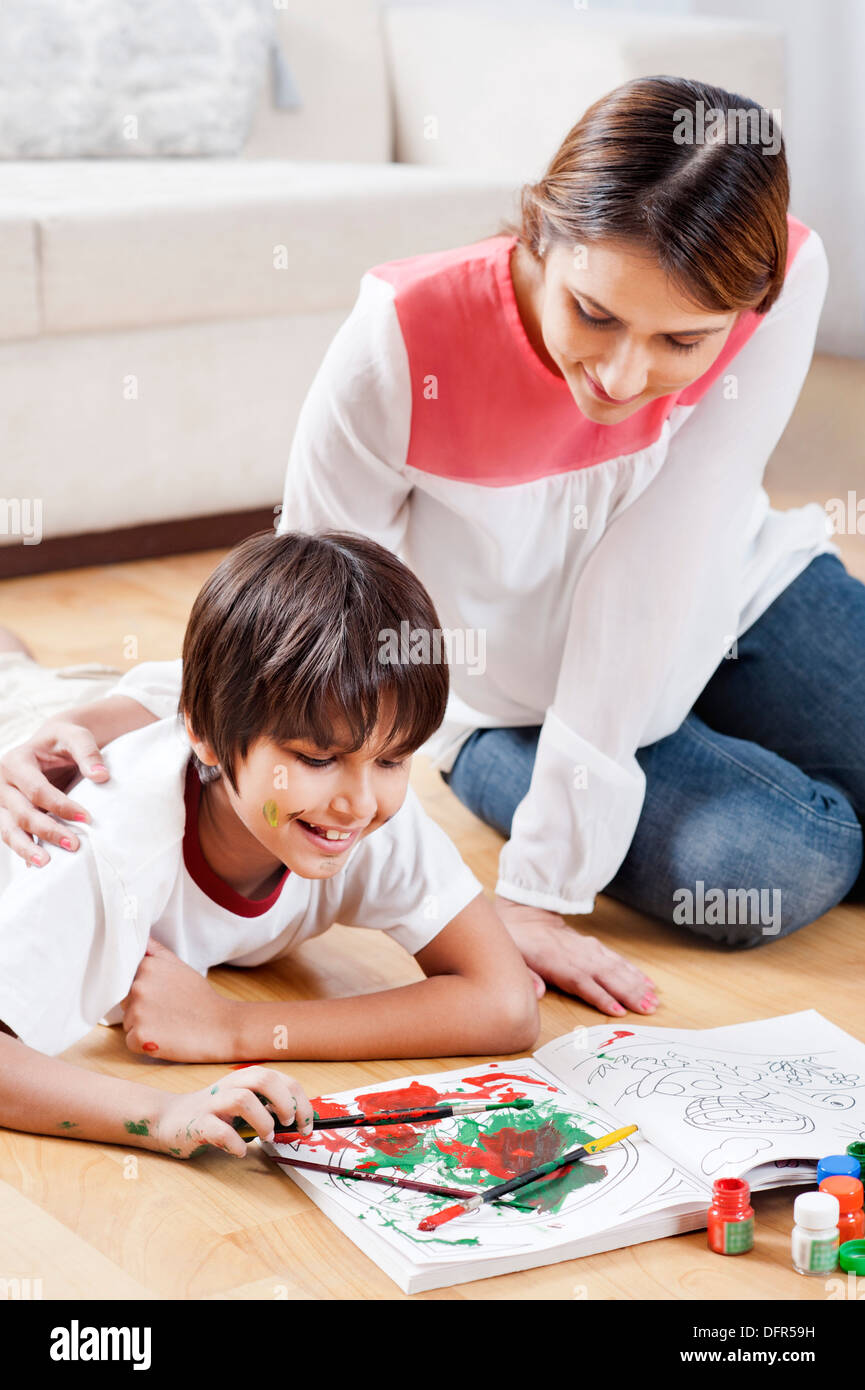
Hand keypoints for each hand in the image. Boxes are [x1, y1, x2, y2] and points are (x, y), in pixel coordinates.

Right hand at [0, 718, 108, 864]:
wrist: (51, 744)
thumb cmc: (64, 740)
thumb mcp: (76, 736)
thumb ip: (88, 753)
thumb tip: (101, 776)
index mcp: (16, 761)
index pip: (37, 790)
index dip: (61, 806)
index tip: (87, 820)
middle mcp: (3, 783)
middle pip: (22, 812)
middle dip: (47, 830)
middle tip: (73, 845)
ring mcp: (2, 802)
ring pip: (8, 829)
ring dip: (26, 848)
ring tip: (45, 863)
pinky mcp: (7, 815)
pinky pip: (12, 835)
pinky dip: (24, 850)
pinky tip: (36, 865)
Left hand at [122, 937, 239, 1062]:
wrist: (223, 1025)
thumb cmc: (201, 997)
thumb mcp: (179, 966)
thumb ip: (155, 951)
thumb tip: (139, 936)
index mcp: (146, 966)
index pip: (127, 983)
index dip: (146, 993)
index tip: (164, 997)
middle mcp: (138, 986)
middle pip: (125, 1004)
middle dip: (142, 1010)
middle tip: (169, 1012)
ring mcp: (137, 1011)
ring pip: (127, 1024)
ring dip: (144, 1027)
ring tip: (169, 1025)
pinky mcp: (140, 1035)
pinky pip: (131, 1042)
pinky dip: (145, 1045)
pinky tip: (165, 1038)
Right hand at [152, 1065, 314, 1158]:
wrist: (170, 1119)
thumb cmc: (215, 1115)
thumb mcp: (245, 1106)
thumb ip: (267, 1108)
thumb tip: (300, 1121)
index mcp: (246, 1080)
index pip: (282, 1080)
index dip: (300, 1101)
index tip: (307, 1125)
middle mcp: (230, 1085)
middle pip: (264, 1079)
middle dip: (285, 1102)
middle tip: (288, 1124)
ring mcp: (213, 1103)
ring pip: (243, 1099)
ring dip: (262, 1120)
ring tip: (266, 1137)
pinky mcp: (197, 1124)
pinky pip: (219, 1130)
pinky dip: (235, 1143)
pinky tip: (240, 1151)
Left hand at [494, 894, 657, 1014]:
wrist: (524, 914)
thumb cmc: (518, 940)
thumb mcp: (513, 957)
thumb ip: (526, 976)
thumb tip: (536, 993)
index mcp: (559, 964)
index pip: (585, 984)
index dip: (602, 998)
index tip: (619, 1011)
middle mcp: (579, 957)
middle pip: (608, 977)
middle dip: (630, 993)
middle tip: (650, 1009)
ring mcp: (589, 951)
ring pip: (617, 968)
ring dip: (636, 984)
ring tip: (653, 999)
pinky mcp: (594, 947)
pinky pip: (617, 960)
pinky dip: (633, 971)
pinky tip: (646, 981)